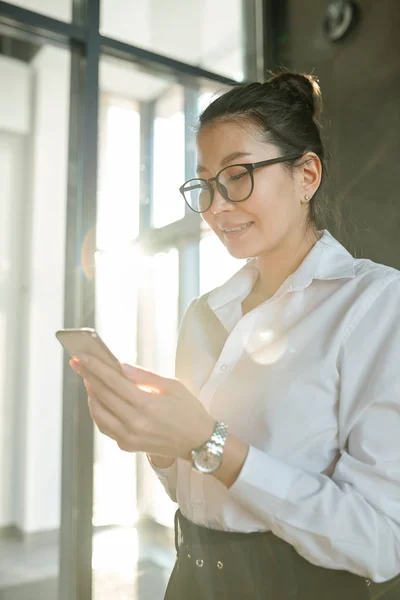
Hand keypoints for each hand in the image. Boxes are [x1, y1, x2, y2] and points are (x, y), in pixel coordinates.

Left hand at [69, 355, 215, 459]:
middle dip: (88, 377)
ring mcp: (130, 438)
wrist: (199, 442)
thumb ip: (145, 376)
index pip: (113, 382)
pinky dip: (98, 412)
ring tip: (88, 380)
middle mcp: (135, 423)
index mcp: (147, 405)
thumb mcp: (173, 386)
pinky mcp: (128, 446)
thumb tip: (120, 366)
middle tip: (77, 363)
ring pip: (98, 414)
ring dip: (90, 395)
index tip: (81, 357)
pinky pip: (105, 427)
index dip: (95, 368)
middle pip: (103, 396)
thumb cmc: (189, 411)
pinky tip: (98, 400)